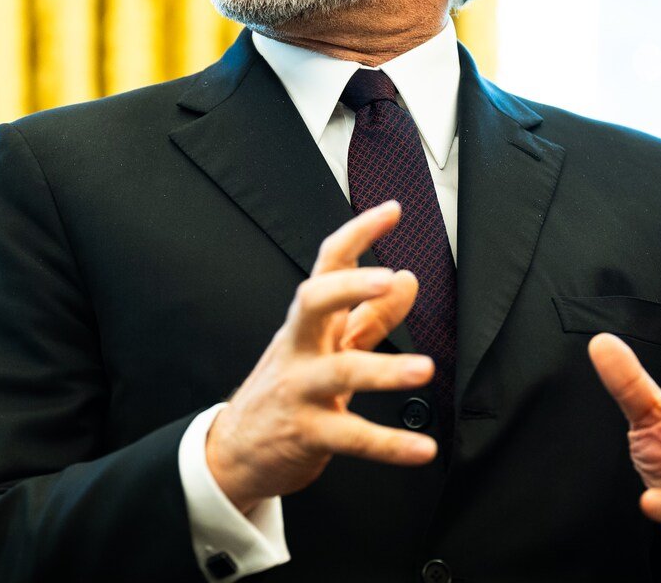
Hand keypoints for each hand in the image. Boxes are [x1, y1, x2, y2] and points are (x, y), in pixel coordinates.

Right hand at [206, 201, 437, 512]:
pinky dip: (389, 445)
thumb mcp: (327, 347)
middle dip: (348, 286)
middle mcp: (302, 347)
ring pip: (339, 371)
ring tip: (424, 369)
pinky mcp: (308, 433)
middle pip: (315, 301)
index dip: (358, 234)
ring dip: (384, 370)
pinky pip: (351, 437)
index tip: (391, 211)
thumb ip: (370, 315)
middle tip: (387, 280)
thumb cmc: (289, 388)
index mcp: (309, 321)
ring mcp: (301, 389)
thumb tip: (407, 279)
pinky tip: (422, 449)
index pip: (329, 265)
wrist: (236, 450)